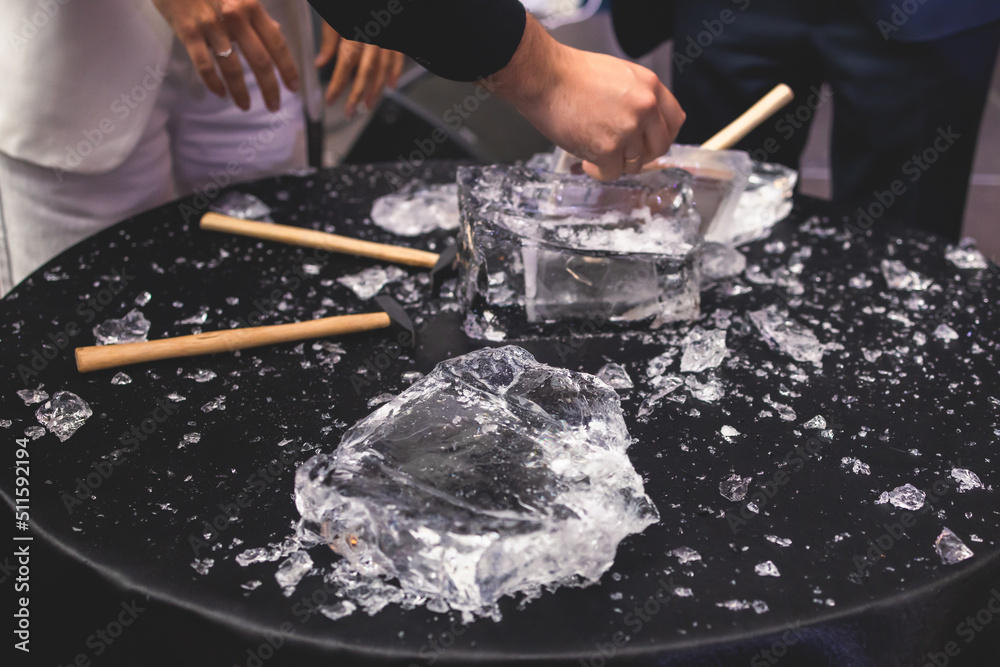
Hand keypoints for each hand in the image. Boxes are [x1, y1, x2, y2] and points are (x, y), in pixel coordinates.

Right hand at [152, 0, 298, 111]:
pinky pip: (204, 64)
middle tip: (274, 106)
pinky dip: (213, 83)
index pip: (276, 43)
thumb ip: (256, 16)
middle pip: (259, 60)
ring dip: (241, 91)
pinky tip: (220, 93)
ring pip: (232, 67)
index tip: (293, 88)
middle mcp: (235, 16)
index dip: (287, 68)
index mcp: (251, 6)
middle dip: (269, 88)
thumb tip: (277, 34)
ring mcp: (211, 24)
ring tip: (245, 106)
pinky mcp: (188, 31)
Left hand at [315, 22, 403, 117]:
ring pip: (383, 68)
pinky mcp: (395, 38)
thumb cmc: (345, 3)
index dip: (338, 84)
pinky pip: (398, 57)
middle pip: (366, 72)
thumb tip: (320, 62)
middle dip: (357, 94)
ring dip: (376, 90)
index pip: (345, 65)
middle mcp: (373, 37)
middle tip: (350, 111)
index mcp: (354, 33)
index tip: (331, 99)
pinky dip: (395, 72)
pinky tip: (391, 85)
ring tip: (368, 105)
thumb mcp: (333, 17)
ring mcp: (386, 38)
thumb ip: (329, 40)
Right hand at [492, 16, 684, 180]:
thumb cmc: (572, 75)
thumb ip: (638, 98)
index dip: (662, 136)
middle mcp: (645, 108)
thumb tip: (644, 125)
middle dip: (642, 155)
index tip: (649, 142)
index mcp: (650, 86)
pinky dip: (599, 171)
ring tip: (597, 153)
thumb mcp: (619, 75)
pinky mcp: (607, 148)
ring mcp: (628, 129)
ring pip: (635, 163)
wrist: (545, 77)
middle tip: (623, 154)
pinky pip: (612, 173)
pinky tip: (586, 160)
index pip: (676, 121)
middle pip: (660, 147)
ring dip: (617, 163)